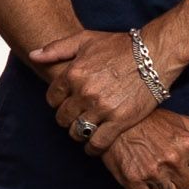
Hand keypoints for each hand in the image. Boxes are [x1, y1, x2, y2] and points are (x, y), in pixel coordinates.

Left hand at [26, 26, 163, 147]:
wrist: (155, 54)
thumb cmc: (120, 46)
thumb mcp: (86, 40)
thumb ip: (57, 48)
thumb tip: (33, 55)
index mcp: (73, 73)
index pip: (52, 98)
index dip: (59, 101)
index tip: (68, 102)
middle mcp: (84, 92)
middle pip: (63, 117)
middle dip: (68, 118)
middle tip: (77, 116)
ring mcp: (102, 108)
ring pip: (78, 132)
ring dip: (79, 133)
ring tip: (87, 129)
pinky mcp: (119, 121)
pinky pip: (98, 143)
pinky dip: (93, 148)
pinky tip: (94, 145)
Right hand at [97, 110, 188, 188]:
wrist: (115, 119)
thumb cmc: (151, 121)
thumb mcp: (182, 124)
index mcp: (188, 144)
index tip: (184, 166)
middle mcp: (173, 159)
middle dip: (183, 185)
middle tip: (170, 175)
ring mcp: (153, 172)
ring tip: (158, 183)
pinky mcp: (133, 180)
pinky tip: (144, 187)